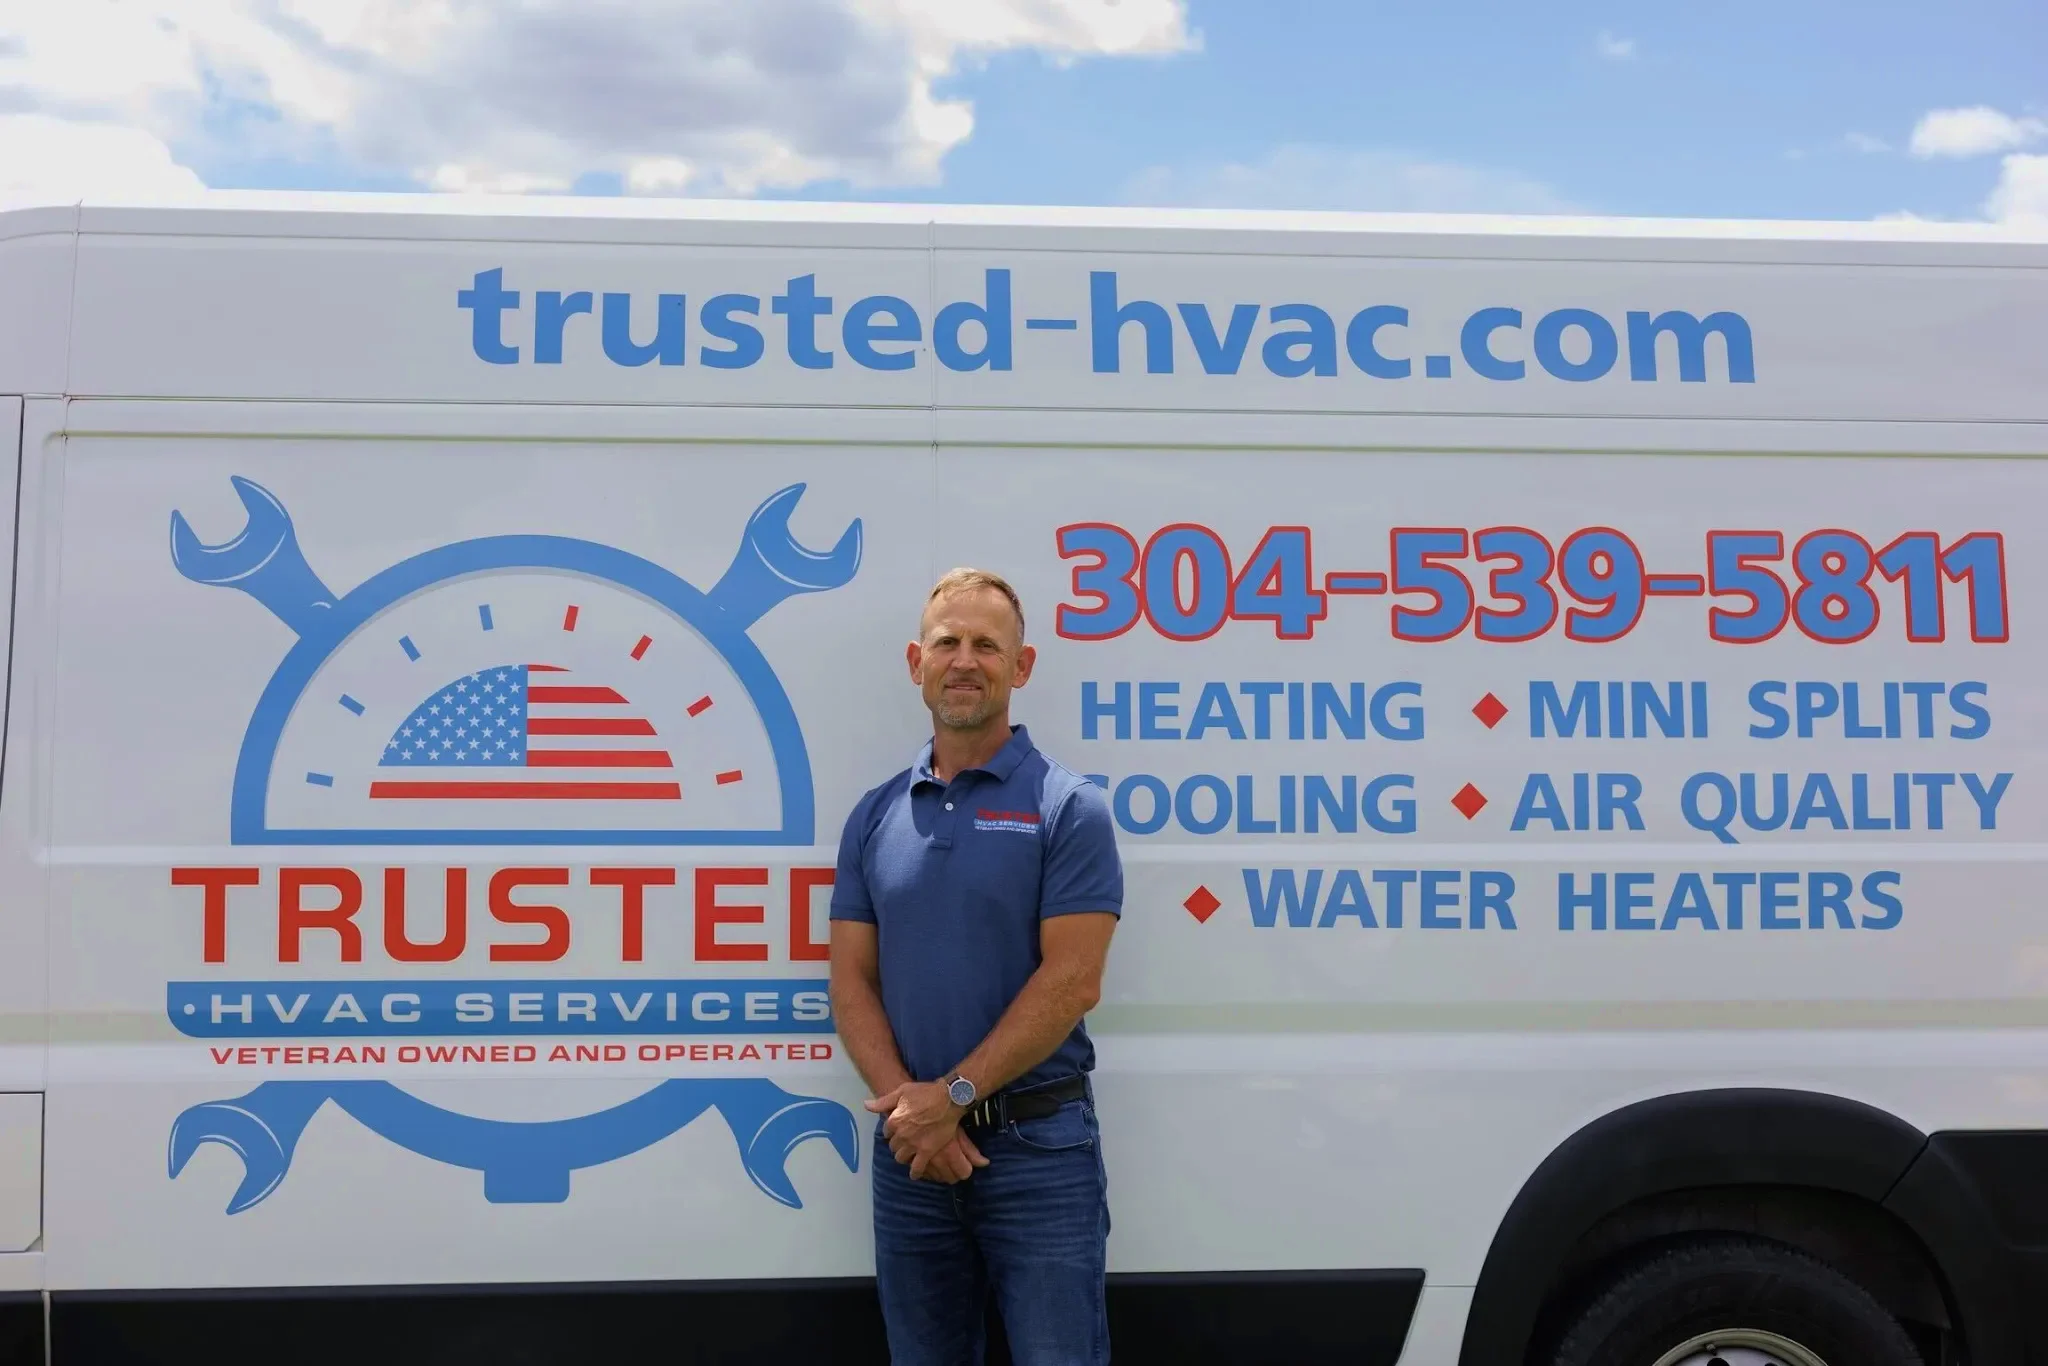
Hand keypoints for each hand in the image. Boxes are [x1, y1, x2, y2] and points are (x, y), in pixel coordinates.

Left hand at [865, 1081, 985, 1180]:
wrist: (949, 1100)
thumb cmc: (926, 1092)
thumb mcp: (902, 1091)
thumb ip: (883, 1102)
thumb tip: (866, 1105)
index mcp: (894, 1120)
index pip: (886, 1131)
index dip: (892, 1130)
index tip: (898, 1129)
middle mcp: (901, 1135)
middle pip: (893, 1146)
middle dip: (897, 1144)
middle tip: (905, 1142)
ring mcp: (913, 1145)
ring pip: (901, 1158)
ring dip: (903, 1156)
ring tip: (909, 1155)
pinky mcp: (926, 1151)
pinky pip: (917, 1168)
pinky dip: (915, 1172)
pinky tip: (915, 1174)